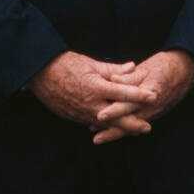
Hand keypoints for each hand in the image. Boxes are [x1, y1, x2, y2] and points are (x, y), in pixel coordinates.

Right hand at [28, 52, 156, 130]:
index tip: (154, 96)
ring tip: (136, 130)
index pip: (123, 93)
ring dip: (121, 128)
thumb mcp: (91, 63)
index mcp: (96, 87)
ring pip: (106, 124)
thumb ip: (113, 69)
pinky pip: (94, 124)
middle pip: (117, 117)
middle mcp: (91, 103)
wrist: (40, 74)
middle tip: (148, 127)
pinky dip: (105, 127)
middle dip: (133, 124)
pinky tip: (114, 128)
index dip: (139, 95)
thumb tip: (132, 67)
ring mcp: (82, 113)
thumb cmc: (66, 64)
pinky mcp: (75, 117)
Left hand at [91, 50, 193, 144]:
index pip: (129, 104)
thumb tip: (113, 79)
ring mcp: (154, 112)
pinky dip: (126, 128)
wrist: (185, 71)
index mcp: (149, 93)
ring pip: (133, 126)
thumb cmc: (164, 66)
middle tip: (96, 138)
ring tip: (99, 138)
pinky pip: (138, 123)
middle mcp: (152, 106)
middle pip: (130, 122)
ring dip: (117, 132)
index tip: (99, 116)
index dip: (114, 111)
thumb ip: (129, 77)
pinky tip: (114, 131)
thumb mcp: (146, 68)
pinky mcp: (154, 113)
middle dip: (112, 131)